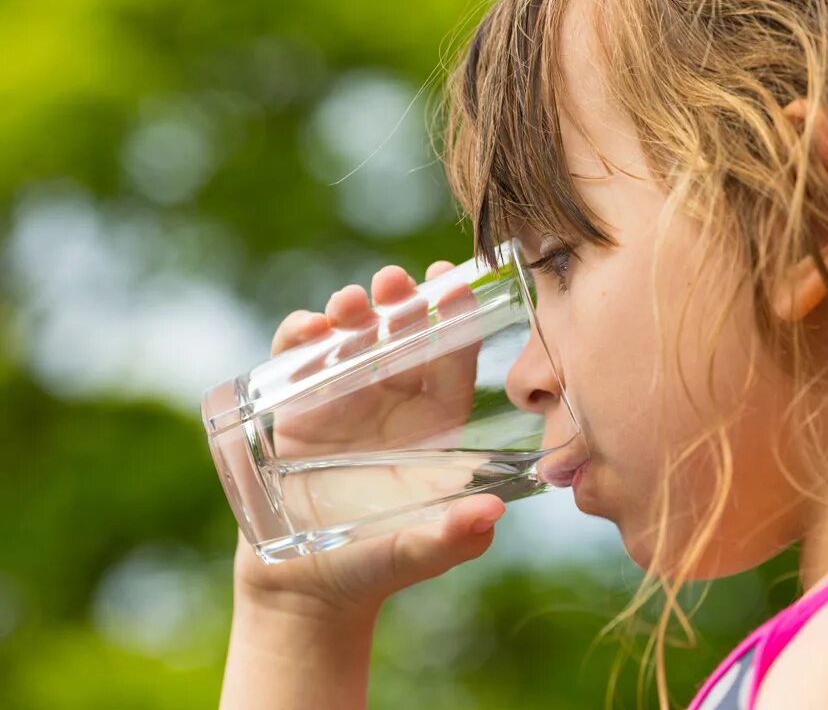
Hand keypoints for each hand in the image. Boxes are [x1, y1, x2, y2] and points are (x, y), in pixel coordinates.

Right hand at [232, 261, 505, 620]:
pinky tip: (306, 330)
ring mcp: (341, 399)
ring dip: (351, 311)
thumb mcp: (419, 552)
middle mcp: (392, 402)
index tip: (452, 284)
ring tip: (350, 303)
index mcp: (435, 424)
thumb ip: (453, 536)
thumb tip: (490, 514)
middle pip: (401, 336)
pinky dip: (298, 338)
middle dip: (400, 301)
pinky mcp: (294, 408)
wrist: (305, 589)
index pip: (452, 359)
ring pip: (351, 338)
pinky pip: (297, 359)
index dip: (454, 319)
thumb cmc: (377, 566)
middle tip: (395, 280)